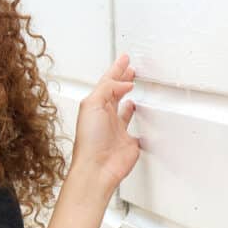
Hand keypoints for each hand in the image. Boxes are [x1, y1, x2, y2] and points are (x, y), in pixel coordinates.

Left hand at [70, 53, 139, 192]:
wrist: (97, 167)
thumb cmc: (90, 141)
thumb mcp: (92, 105)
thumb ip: (108, 89)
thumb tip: (124, 83)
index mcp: (95, 105)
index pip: (107, 82)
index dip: (116, 70)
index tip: (124, 59)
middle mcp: (105, 116)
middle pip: (116, 92)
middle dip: (122, 79)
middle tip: (130, 68)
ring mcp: (117, 129)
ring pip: (124, 108)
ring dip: (128, 97)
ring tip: (132, 86)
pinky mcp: (128, 143)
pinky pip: (135, 128)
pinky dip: (137, 121)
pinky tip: (137, 115)